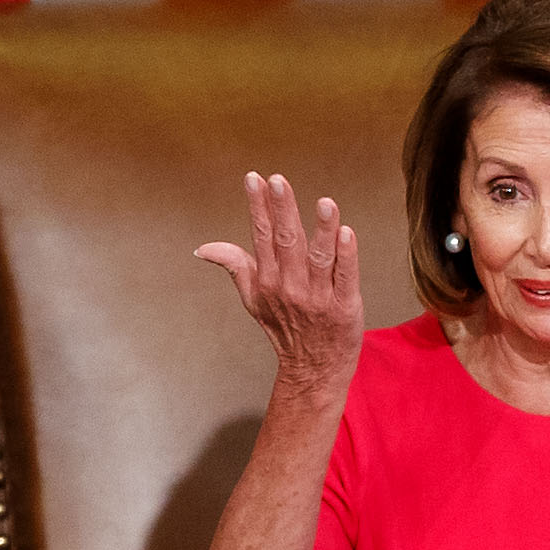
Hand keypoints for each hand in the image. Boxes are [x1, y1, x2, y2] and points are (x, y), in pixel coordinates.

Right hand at [193, 171, 369, 390]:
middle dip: (283, 210)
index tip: (255, 179)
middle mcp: (291, 288)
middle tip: (279, 181)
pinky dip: (346, 256)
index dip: (258, 207)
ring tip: (325, 203)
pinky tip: (347, 233)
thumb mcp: (254, 299)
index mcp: (268, 281)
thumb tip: (203, 248)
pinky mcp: (345, 307)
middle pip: (287, 242)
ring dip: (322, 230)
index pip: (262, 236)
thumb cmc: (285, 329)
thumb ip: (234, 266)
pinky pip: (346, 277)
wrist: (315, 370)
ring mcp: (318, 298)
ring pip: (320, 258)